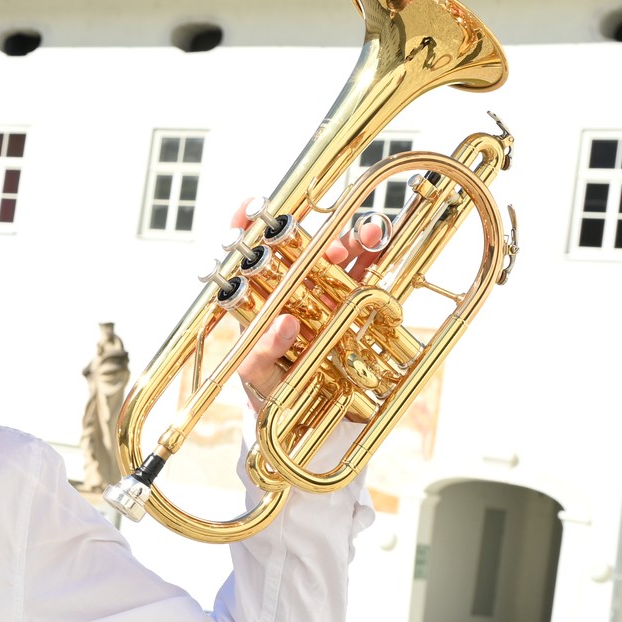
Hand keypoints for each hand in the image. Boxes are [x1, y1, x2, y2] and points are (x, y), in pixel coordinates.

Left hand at [231, 199, 386, 412]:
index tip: (247, 208)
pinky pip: (361, 275)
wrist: (305, 413)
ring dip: (350, 240)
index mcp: (257, 301)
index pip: (244, 259)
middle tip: (329, 241)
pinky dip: (372, 257)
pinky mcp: (347, 303)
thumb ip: (262, 356)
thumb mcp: (258, 377)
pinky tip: (380, 242)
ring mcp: (318, 293)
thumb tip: (285, 324)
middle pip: (295, 250)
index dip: (241, 230)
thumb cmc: (269, 388)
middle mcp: (287, 289)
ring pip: (332, 256)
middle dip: (310, 235)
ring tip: (370, 234)